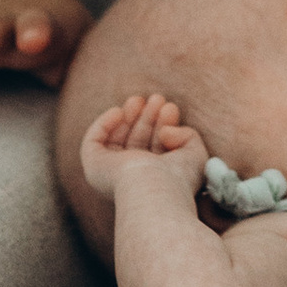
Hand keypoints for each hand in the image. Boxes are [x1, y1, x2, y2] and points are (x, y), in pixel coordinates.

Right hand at [78, 91, 205, 198]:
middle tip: (158, 98)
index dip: (162, 125)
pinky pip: (92, 141)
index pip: (154, 149)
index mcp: (153, 182)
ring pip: (117, 139)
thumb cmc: (178, 179)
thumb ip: (187, 136)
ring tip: (141, 100)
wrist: (155, 188)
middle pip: (136, 141)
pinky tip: (119, 111)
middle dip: (146, 118)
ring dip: (129, 116)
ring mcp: (110, 173)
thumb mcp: (194, 154)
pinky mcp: (93, 166)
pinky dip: (104, 123)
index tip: (170, 108)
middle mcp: (131, 180)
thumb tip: (165, 131)